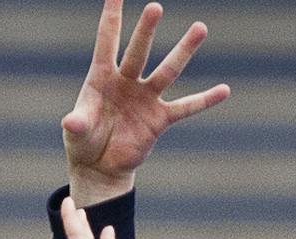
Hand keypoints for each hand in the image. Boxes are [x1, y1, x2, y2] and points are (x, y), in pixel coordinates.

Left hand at [63, 0, 229, 203]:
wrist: (100, 165)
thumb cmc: (84, 142)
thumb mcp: (77, 132)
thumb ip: (77, 124)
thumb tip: (71, 123)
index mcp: (102, 77)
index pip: (107, 41)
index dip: (111, 17)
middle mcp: (127, 81)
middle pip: (138, 51)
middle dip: (146, 31)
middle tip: (154, 8)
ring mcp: (146, 98)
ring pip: (167, 71)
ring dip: (183, 51)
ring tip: (200, 27)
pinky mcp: (160, 119)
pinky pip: (186, 107)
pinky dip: (205, 100)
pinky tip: (224, 90)